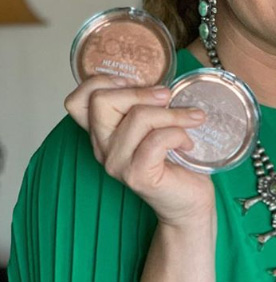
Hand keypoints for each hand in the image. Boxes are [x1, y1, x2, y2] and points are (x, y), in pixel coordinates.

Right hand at [65, 75, 215, 226]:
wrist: (189, 200)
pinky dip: (178, 134)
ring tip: (193, 120)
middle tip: (169, 98)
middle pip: (103, 101)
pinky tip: (188, 143)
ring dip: (174, 114)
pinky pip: (157, 140)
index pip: (76, 101)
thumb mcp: (157, 124)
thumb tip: (161, 81)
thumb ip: (147, 104)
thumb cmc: (176, 159)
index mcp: (102, 132)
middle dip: (142, 92)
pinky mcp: (137, 175)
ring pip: (138, 117)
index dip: (101, 83)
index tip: (133, 82)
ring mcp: (117, 163)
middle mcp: (102, 147)